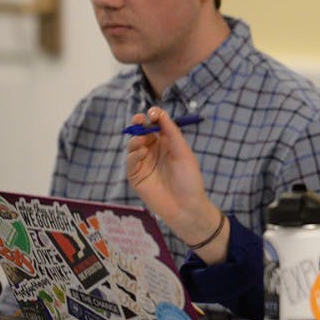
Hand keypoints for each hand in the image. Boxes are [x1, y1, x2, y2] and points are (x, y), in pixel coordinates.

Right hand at [126, 107, 227, 262]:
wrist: (186, 206)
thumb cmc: (189, 179)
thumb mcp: (183, 153)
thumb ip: (171, 133)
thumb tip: (160, 114)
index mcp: (168, 144)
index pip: (157, 126)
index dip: (153, 117)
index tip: (152, 113)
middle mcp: (154, 151)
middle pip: (142, 132)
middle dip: (139, 124)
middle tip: (139, 119)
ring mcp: (144, 163)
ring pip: (134, 144)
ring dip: (136, 139)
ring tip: (142, 140)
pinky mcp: (136, 176)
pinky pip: (131, 160)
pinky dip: (133, 154)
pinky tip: (141, 153)